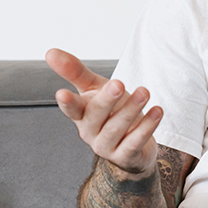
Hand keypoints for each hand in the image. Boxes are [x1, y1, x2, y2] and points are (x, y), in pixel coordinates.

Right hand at [45, 48, 161, 173]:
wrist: (133, 144)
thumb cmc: (110, 111)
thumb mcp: (94, 89)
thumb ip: (75, 72)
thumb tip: (50, 52)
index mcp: (81, 114)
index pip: (71, 109)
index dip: (67, 103)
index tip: (62, 93)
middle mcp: (90, 131)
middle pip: (96, 115)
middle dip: (107, 100)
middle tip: (119, 84)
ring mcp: (106, 146)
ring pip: (117, 128)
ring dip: (131, 110)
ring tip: (145, 93)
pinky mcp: (125, 156)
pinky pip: (135, 142)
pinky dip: (147, 127)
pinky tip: (157, 111)